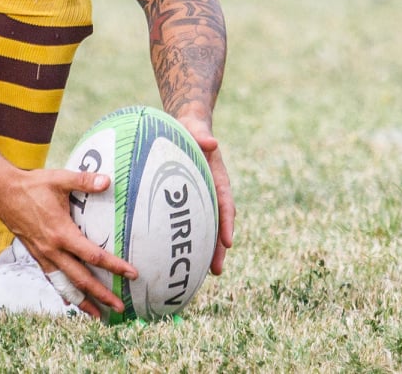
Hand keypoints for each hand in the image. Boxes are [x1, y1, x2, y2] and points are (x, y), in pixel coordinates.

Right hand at [0, 166, 134, 314]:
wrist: (2, 193)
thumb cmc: (32, 186)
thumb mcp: (60, 179)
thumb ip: (84, 181)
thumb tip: (107, 180)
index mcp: (62, 234)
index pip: (93, 255)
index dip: (114, 266)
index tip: (131, 274)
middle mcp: (53, 250)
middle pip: (81, 279)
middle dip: (101, 294)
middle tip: (120, 307)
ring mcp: (43, 255)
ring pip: (65, 284)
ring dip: (82, 301)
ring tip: (98, 316)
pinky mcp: (36, 255)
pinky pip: (53, 278)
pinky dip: (63, 292)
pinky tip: (70, 301)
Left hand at [176, 111, 234, 275]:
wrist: (185, 127)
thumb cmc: (190, 128)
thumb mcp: (196, 128)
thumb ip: (201, 134)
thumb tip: (211, 141)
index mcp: (218, 179)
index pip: (225, 204)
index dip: (227, 223)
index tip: (228, 241)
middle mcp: (211, 193)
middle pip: (218, 224)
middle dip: (219, 248)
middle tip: (217, 271)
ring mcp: (200, 199)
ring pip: (204, 228)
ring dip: (205, 250)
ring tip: (201, 274)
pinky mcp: (185, 202)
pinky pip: (186, 222)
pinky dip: (184, 238)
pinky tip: (173, 256)